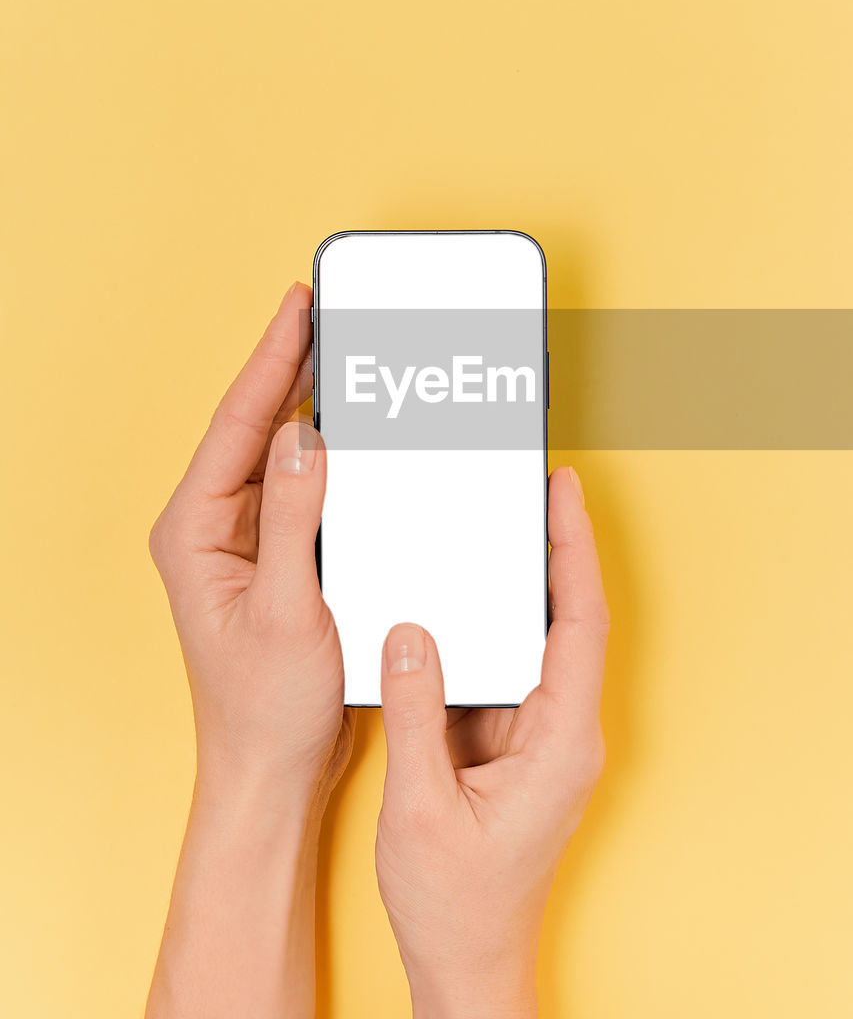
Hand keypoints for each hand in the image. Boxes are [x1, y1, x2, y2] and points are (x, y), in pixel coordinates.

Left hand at [146, 282, 352, 1018]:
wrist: (275, 767)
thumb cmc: (265, 706)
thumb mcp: (283, 610)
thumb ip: (293, 520)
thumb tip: (306, 438)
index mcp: (196, 531)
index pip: (237, 425)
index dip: (271, 361)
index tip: (298, 309)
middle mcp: (215, 526)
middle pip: (256, 426)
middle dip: (290, 367)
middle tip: (326, 314)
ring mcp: (247, 539)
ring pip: (281, 451)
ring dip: (312, 404)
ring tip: (344, 354)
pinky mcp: (280, 555)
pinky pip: (305, 486)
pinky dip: (332, 452)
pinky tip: (358, 430)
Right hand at [375, 467, 607, 1018]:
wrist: (467, 965)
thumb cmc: (456, 904)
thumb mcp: (422, 806)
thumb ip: (417, 713)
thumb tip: (409, 631)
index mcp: (561, 742)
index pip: (579, 625)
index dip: (574, 551)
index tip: (564, 492)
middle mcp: (562, 732)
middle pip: (564, 620)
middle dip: (552, 549)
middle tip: (528, 483)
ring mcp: (537, 737)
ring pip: (530, 642)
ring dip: (513, 586)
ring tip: (488, 523)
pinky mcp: (510, 745)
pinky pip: (498, 670)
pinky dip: (479, 631)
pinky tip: (450, 599)